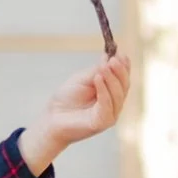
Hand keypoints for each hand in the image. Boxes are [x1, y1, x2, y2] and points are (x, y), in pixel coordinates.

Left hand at [22, 47, 131, 175]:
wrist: (52, 116)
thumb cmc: (67, 98)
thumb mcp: (83, 78)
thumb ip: (98, 70)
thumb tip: (109, 57)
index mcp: (111, 92)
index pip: (123, 78)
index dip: (124, 66)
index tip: (121, 53)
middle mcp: (113, 104)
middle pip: (124, 86)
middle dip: (120, 71)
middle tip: (113, 59)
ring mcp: (109, 115)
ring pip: (118, 95)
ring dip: (112, 79)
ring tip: (104, 67)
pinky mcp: (102, 123)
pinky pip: (107, 105)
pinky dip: (104, 91)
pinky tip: (98, 78)